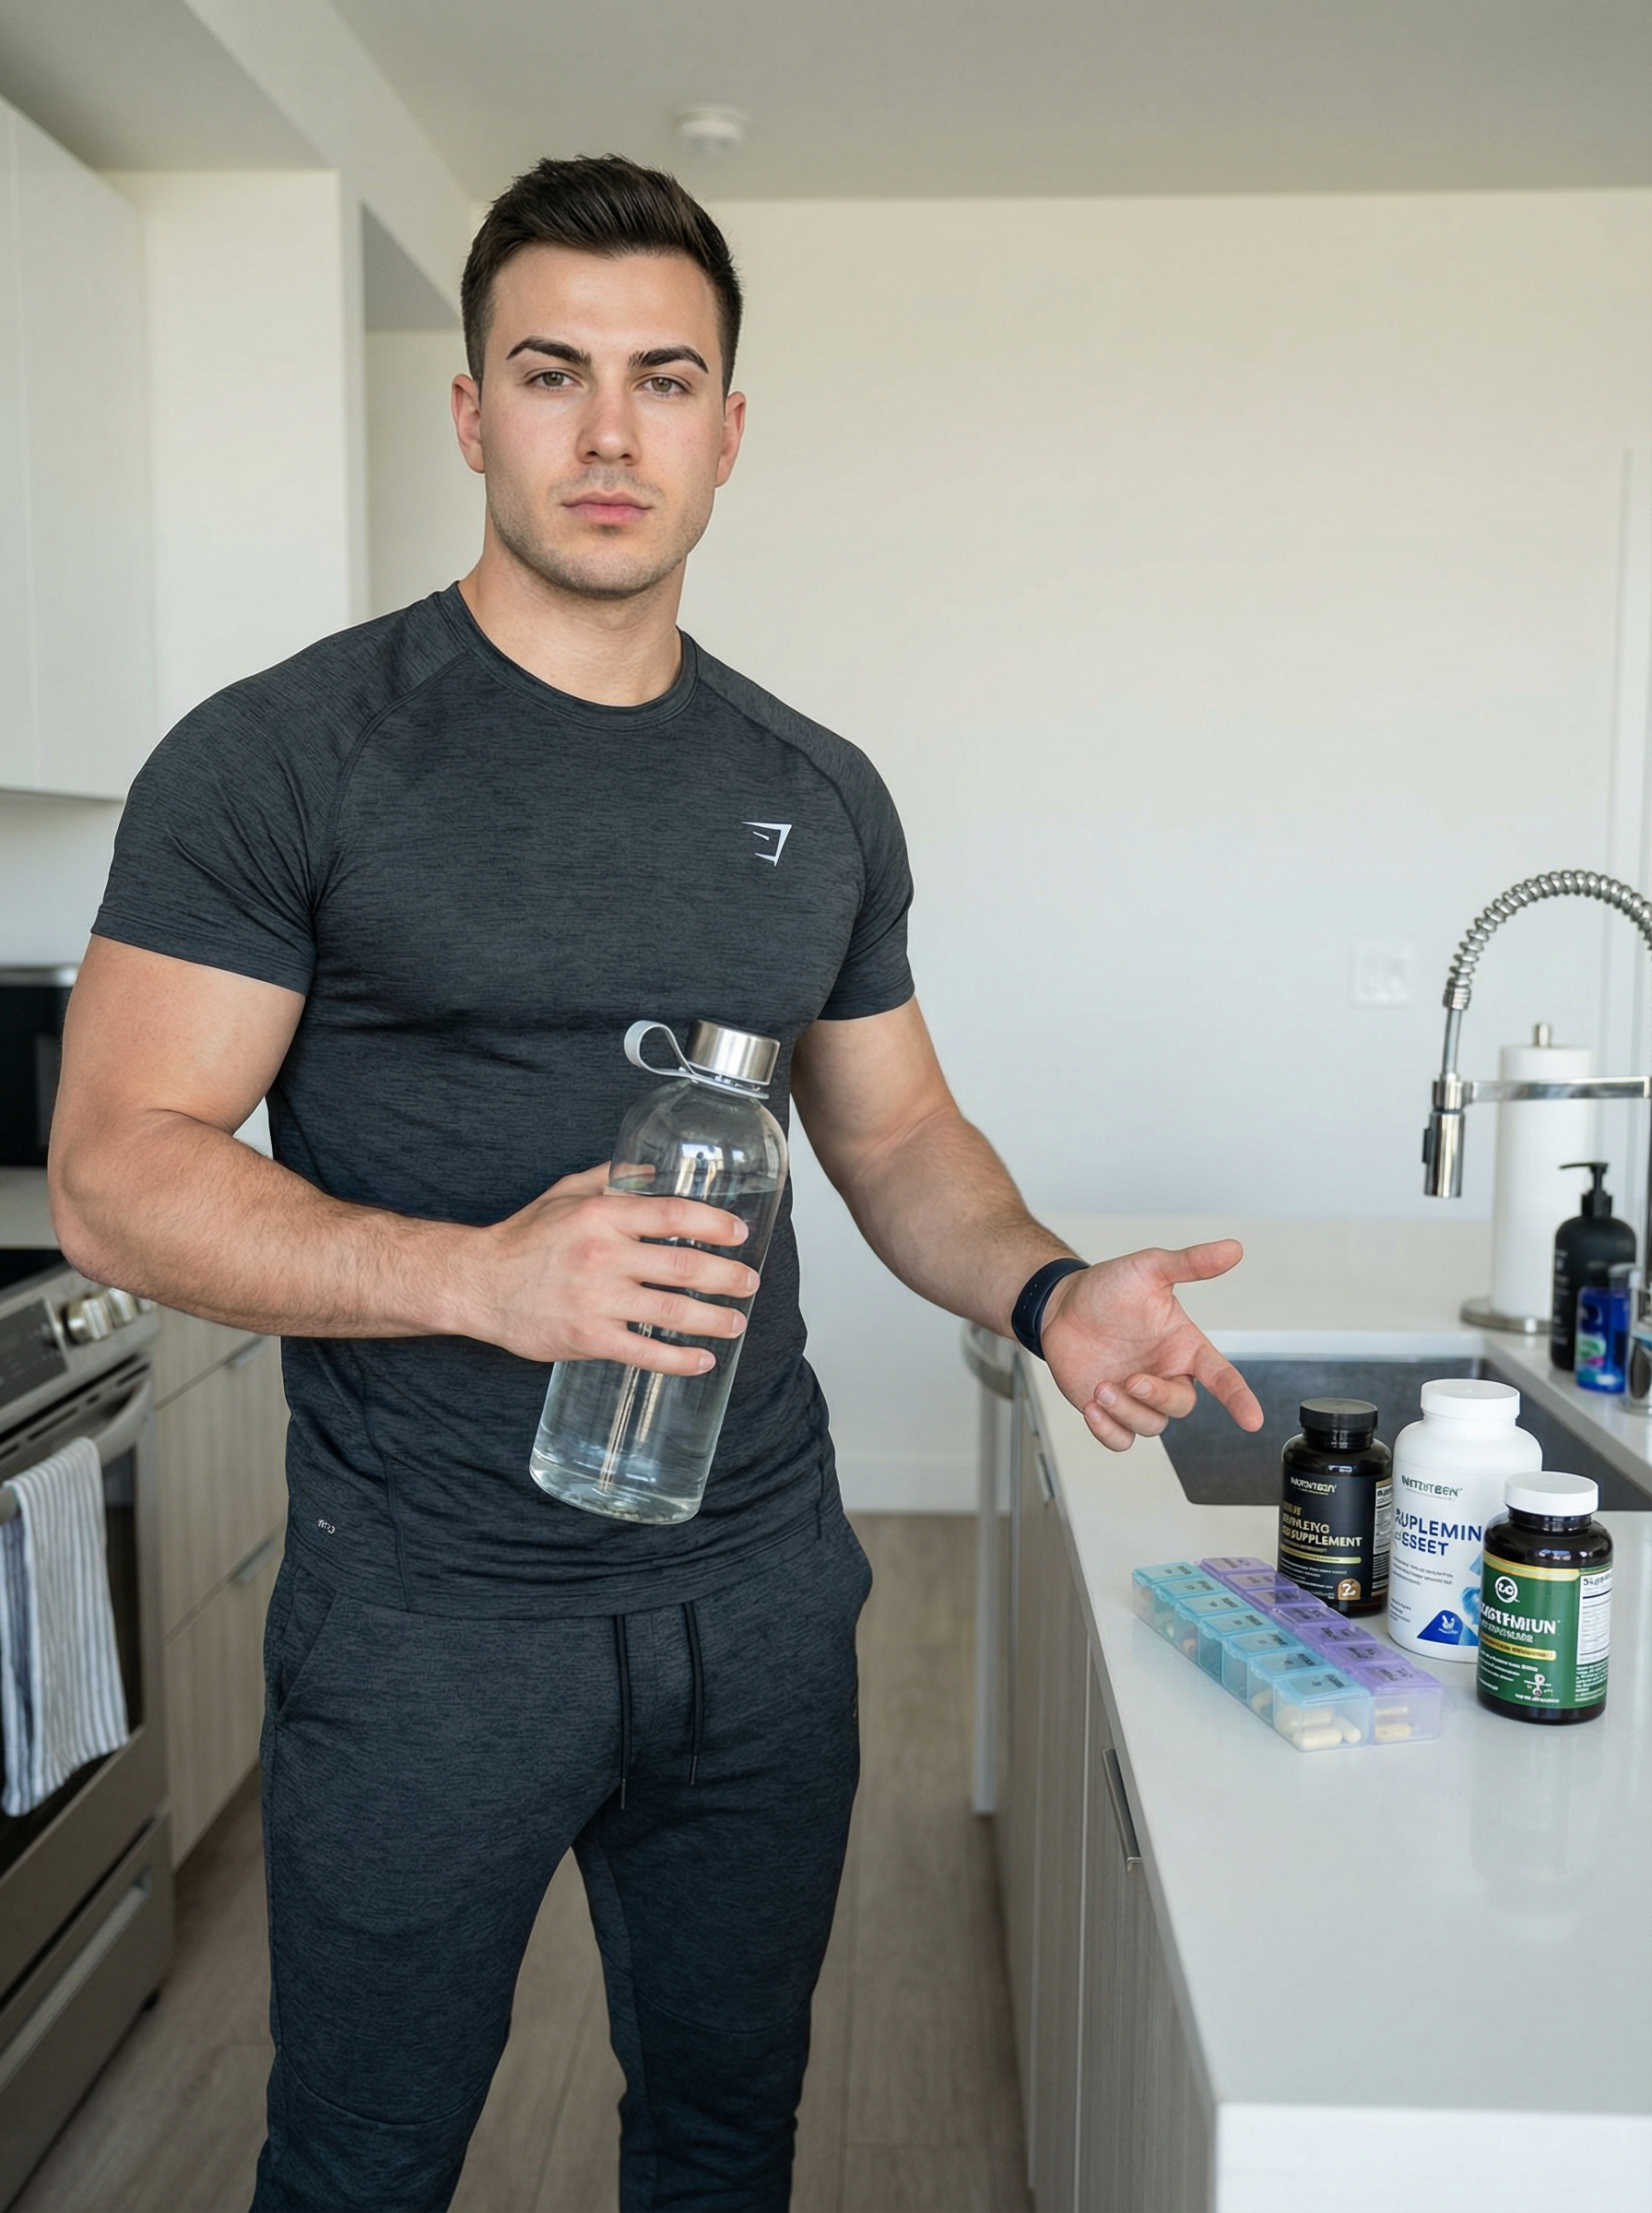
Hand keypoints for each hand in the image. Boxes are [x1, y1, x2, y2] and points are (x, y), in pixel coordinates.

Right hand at [457, 1164, 759, 1372]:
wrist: (477, 1282)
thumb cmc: (524, 1238)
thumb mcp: (566, 1193)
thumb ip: (612, 1178)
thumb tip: (656, 1173)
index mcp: (602, 1214)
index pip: (673, 1214)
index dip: (714, 1225)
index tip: (739, 1234)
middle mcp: (603, 1255)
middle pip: (684, 1265)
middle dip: (727, 1276)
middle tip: (749, 1282)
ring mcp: (596, 1299)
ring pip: (672, 1310)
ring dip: (713, 1319)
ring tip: (736, 1322)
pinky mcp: (587, 1337)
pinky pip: (644, 1352)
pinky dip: (678, 1359)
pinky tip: (701, 1360)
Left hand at [1039, 1241, 1262, 1452]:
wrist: (1061, 1305)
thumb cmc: (1108, 1288)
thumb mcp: (1149, 1268)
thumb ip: (1191, 1263)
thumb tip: (1232, 1248)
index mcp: (1183, 1346)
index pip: (1222, 1376)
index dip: (1239, 1398)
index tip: (1252, 1419)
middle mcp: (1165, 1374)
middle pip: (1181, 1406)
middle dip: (1157, 1397)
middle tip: (1130, 1379)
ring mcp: (1137, 1395)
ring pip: (1151, 1426)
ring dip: (1126, 1411)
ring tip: (1100, 1388)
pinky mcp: (1110, 1410)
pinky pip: (1120, 1440)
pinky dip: (1108, 1431)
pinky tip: (1092, 1408)